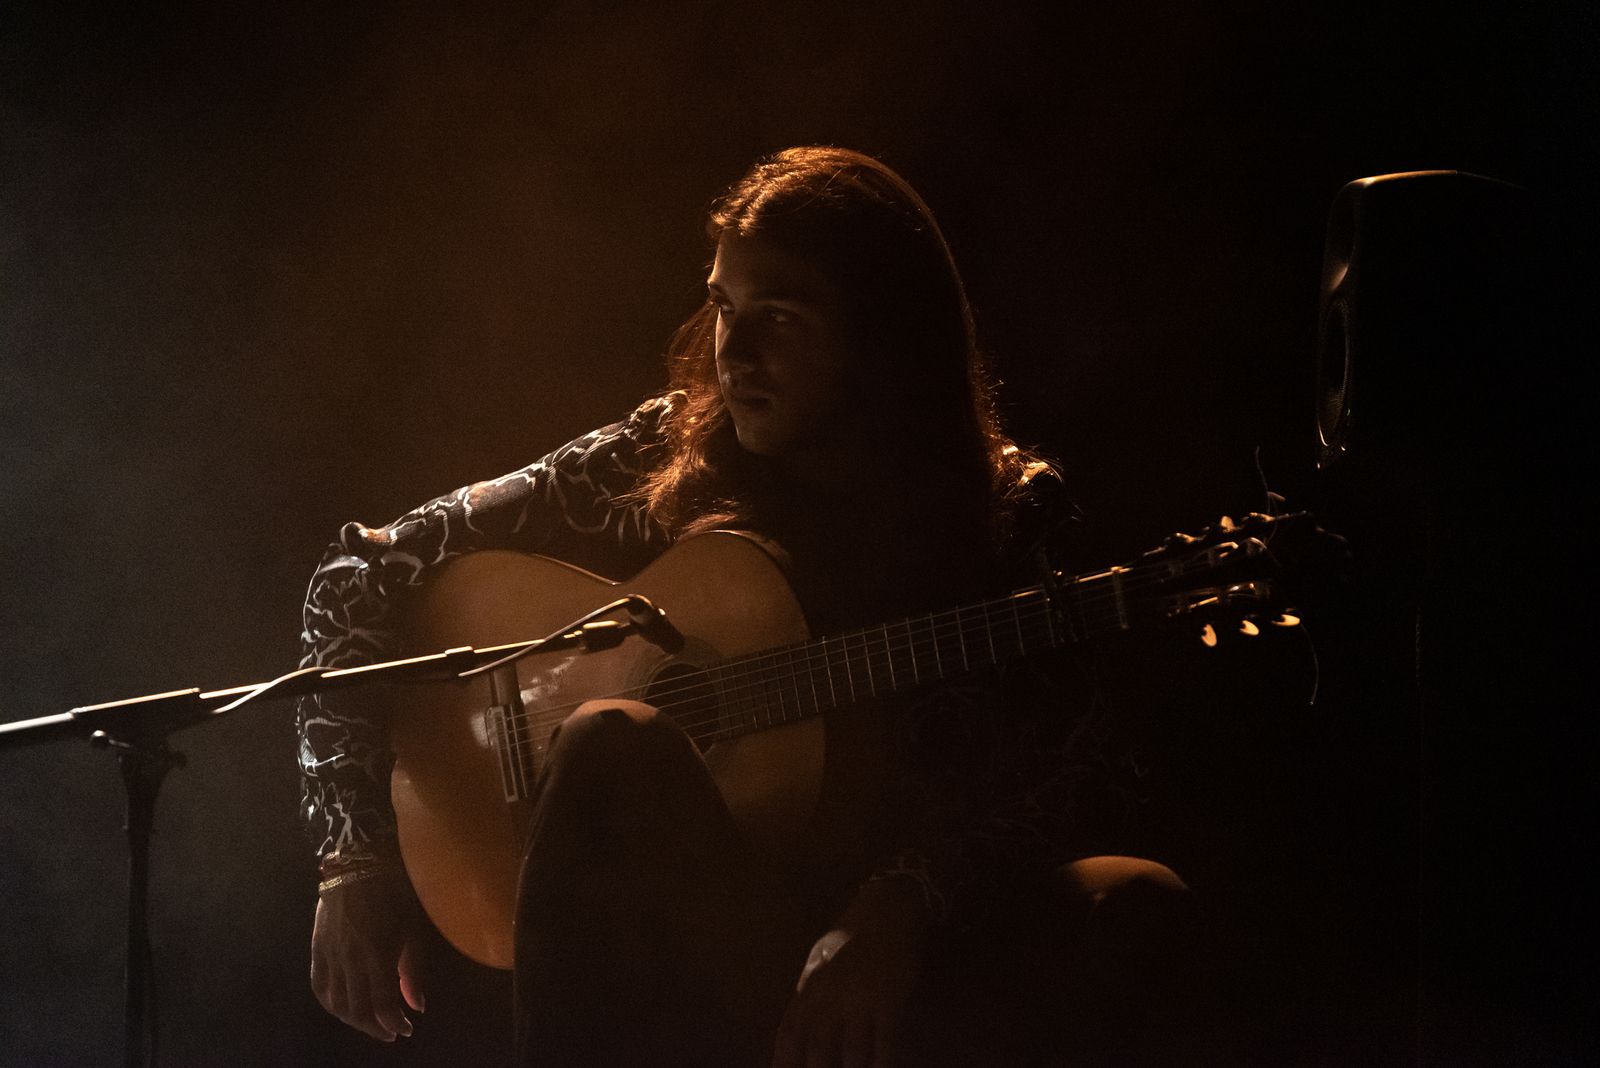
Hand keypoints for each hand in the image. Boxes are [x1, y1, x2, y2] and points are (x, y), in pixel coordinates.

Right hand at [310, 872, 426, 1041]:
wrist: (359, 864)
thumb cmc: (396, 893)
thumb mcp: (414, 928)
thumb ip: (413, 970)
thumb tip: (417, 1006)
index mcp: (376, 955)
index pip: (382, 1005)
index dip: (394, 1023)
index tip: (407, 1029)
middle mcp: (349, 961)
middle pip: (357, 1010)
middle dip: (375, 1027)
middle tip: (391, 1033)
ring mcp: (330, 955)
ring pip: (335, 1003)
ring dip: (352, 1020)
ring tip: (370, 1024)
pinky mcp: (317, 948)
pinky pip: (318, 985)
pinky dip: (329, 1003)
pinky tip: (342, 1009)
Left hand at [771, 881, 931, 1067]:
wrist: (886, 910)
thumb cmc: (849, 936)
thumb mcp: (819, 962)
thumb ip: (807, 997)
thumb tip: (797, 1034)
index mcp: (809, 988)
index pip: (789, 1035)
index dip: (784, 1062)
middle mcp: (830, 998)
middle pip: (818, 1052)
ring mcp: (860, 1000)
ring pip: (853, 1054)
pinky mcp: (888, 1001)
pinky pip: (884, 1043)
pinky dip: (881, 1062)